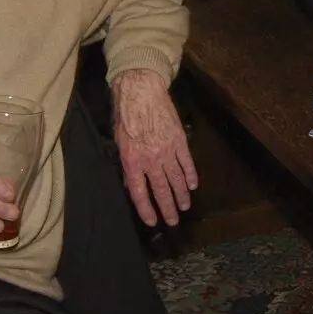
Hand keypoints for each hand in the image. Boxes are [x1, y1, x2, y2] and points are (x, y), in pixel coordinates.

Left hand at [112, 68, 197, 225]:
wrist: (141, 92)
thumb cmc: (125, 115)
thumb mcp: (119, 143)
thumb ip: (127, 164)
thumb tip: (132, 182)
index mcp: (133, 161)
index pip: (140, 193)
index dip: (147, 209)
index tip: (153, 221)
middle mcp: (151, 160)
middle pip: (161, 190)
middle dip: (168, 208)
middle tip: (174, 221)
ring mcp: (167, 151)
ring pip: (176, 179)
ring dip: (181, 195)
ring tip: (185, 207)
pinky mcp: (179, 141)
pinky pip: (186, 162)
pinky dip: (190, 175)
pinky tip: (193, 185)